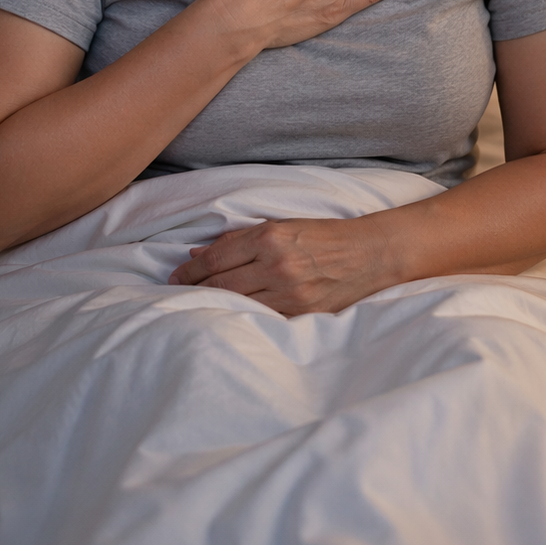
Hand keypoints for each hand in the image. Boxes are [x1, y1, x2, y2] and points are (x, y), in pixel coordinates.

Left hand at [167, 215, 394, 314]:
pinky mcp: (302, 313)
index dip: (189, 270)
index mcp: (270, 236)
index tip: (175, 276)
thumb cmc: (326, 235)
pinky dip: (243, 317)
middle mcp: (277, 264)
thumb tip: (199, 251)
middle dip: (194, 289)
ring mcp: (290, 292)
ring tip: (197, 306)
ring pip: (237, 305)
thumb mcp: (283, 225)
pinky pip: (262, 318)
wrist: (370, 253)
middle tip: (177, 293)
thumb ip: (240, 238)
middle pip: (220, 285)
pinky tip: (230, 316)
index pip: (216, 258)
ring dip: (213, 306)